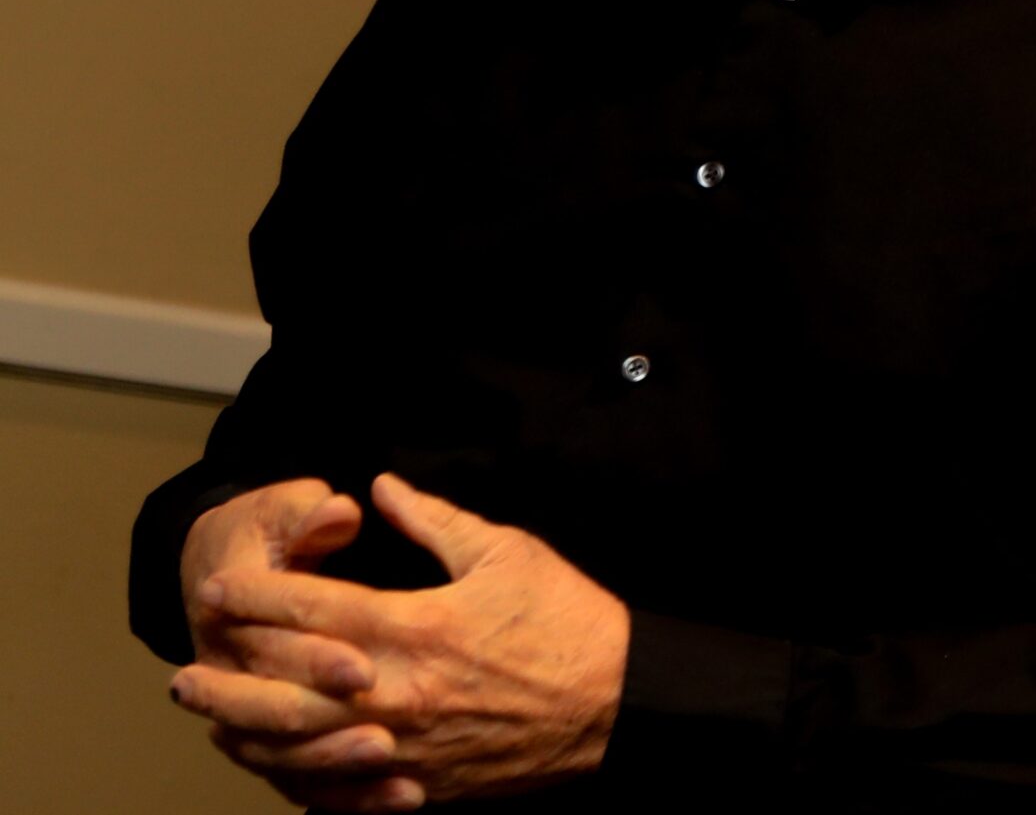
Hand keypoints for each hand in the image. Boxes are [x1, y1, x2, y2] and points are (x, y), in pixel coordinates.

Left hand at [172, 473, 631, 809]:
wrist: (619, 700)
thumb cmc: (567, 618)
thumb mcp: (507, 551)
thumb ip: (435, 519)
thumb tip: (381, 487)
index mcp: (415, 626)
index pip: (311, 610)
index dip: (255, 597)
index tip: (218, 588)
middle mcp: (398, 691)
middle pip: (284, 692)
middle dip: (226, 681)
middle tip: (181, 676)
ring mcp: (406, 744)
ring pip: (301, 750)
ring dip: (248, 738)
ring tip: (213, 726)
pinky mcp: (423, 780)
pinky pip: (342, 791)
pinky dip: (299, 782)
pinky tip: (278, 769)